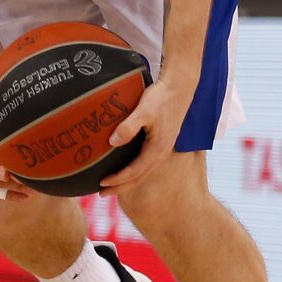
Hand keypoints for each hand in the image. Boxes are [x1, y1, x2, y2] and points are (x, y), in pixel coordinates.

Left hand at [98, 79, 191, 194]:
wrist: (179, 87)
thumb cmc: (161, 98)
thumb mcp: (143, 111)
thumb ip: (128, 127)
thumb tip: (112, 142)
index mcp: (157, 150)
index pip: (135, 172)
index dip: (118, 180)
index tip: (101, 184)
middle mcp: (161, 153)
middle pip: (139, 177)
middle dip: (121, 187)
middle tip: (102, 194)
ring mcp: (162, 148)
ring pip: (142, 171)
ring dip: (127, 180)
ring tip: (111, 185)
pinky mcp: (160, 142)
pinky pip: (144, 163)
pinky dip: (133, 170)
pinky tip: (124, 167)